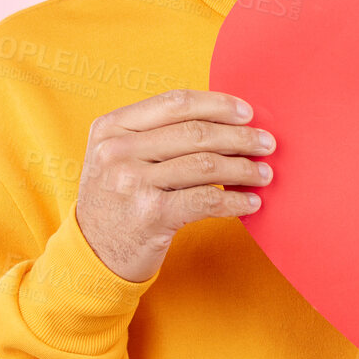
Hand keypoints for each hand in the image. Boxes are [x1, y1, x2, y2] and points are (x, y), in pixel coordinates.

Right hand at [75, 89, 275, 282]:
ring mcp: (132, 183)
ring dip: (244, 168)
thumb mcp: (119, 157)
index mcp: (111, 127)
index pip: (175, 103)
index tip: (247, 112)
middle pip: (195, 132)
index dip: (217, 104)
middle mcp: (118, 151)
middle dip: (240, 137)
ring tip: (264, 174)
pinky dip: (235, 201)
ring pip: (206, 164)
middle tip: (266, 144)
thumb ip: (155, 133)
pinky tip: (250, 202)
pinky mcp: (151, 215)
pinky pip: (207, 199)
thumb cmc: (117, 201)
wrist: (92, 255)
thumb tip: (225, 119)